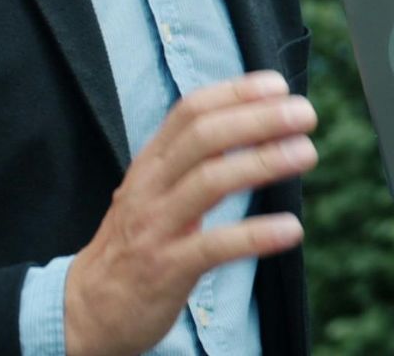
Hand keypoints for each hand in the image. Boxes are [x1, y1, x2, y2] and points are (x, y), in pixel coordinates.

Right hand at [64, 71, 317, 355]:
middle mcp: (150, 187)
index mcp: (151, 163)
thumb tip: (255, 124)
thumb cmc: (136, 242)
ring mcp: (156, 227)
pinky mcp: (166, 269)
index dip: (236, 92)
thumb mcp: (155, 190)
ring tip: (307, 153)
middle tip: (305, 114)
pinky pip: (213, 246)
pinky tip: (292, 229)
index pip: (190, 111)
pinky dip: (255, 235)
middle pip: (204, 137)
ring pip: (209, 182)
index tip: (278, 85)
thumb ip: (194, 160)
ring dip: (263, 162)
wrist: (87, 308)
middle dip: (257, 119)